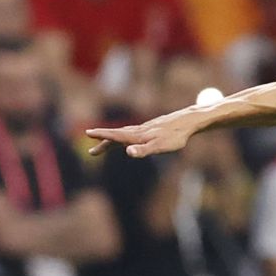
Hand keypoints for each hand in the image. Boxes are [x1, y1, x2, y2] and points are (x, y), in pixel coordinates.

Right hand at [87, 107, 204, 157]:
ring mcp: (144, 129)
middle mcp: (138, 131)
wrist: (187, 122)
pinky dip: (125, 137)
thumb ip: (143, 150)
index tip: (87, 133)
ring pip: (125, 134)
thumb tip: (128, 152)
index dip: (102, 135)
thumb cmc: (174, 137)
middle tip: (91, 151)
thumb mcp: (160, 147)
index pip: (116, 136)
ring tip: (103, 146)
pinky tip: (128, 140)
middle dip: (103, 142)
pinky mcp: (151, 129)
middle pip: (117, 136)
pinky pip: (134, 133)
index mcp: (137, 136)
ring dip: (113, 140)